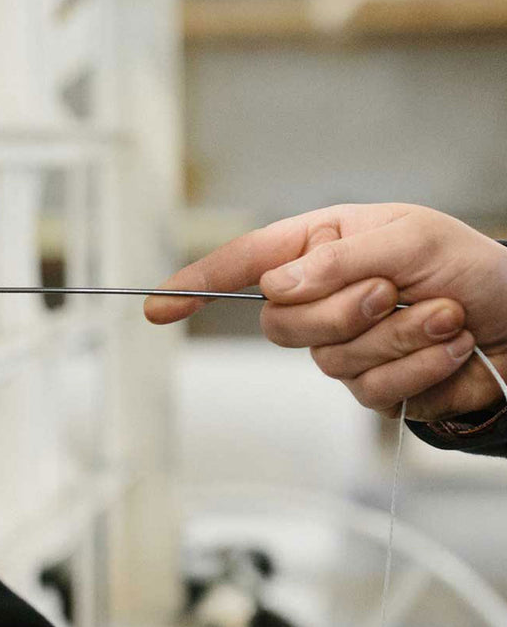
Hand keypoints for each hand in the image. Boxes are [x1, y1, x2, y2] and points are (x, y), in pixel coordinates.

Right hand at [145, 204, 506, 419]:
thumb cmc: (468, 263)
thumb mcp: (409, 237)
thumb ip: (338, 259)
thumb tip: (275, 284)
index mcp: (319, 248)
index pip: (242, 265)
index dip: (195, 284)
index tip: (156, 306)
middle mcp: (321, 297)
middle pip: (280, 322)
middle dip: (343, 310)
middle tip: (393, 290)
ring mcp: (342, 346)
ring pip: (330, 359)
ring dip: (399, 336)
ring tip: (445, 314)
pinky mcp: (371, 385)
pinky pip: (371, 389)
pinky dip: (419, 365)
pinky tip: (450, 346)